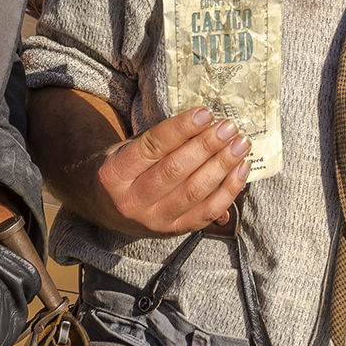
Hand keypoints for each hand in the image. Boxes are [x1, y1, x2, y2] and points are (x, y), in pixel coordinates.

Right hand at [88, 108, 249, 236]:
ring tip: (240, 145)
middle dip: (207, 146)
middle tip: (229, 128)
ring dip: (222, 166)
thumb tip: (203, 124)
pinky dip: (228, 191)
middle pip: (175, 170)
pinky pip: (207, 213)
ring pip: (194, 192)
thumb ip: (158, 140)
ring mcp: (154, 220)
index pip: (151, 147)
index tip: (205, 113)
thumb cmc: (122, 170)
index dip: (181, 129)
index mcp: (114, 174)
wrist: (105, 208)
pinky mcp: (173, 231)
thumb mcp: (126, 149)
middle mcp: (131, 201)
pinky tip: (240, 170)